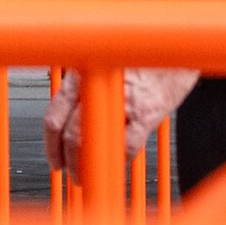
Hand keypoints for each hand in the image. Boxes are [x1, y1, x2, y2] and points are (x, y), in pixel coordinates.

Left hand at [49, 66, 192, 177]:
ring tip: (90, 176)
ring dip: (89, 166)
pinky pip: (128, 146)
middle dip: (69, 161)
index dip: (51, 145)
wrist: (173, 48)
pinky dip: (122, 159)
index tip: (55, 160)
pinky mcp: (147, 113)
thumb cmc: (139, 56)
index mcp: (81, 73)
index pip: (54, 115)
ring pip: (93, 142)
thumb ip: (83, 88)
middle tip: (73, 174)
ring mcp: (121, 100)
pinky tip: (121, 161)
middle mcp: (97, 85)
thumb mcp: (101, 65)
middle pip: (70, 134)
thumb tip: (68, 119)